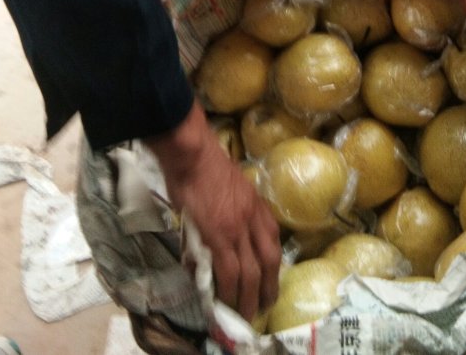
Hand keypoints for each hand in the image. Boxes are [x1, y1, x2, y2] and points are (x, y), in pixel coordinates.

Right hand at [146, 101, 280, 324]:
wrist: (192, 153)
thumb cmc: (204, 165)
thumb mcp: (229, 188)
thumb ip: (229, 213)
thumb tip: (213, 239)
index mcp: (257, 205)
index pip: (273, 241)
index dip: (273, 264)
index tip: (270, 279)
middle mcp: (253, 218)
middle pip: (269, 260)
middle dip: (269, 286)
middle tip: (264, 305)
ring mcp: (238, 228)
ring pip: (251, 271)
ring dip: (249, 296)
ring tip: (246, 313)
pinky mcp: (219, 235)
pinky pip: (229, 270)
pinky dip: (229, 289)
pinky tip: (225, 300)